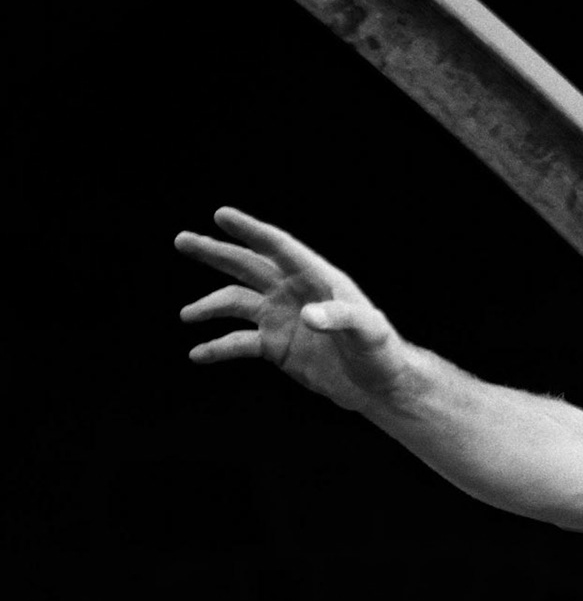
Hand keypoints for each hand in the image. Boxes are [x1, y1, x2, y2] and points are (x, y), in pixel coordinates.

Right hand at [176, 207, 409, 412]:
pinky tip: (198, 355)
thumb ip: (342, 318)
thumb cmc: (382, 352)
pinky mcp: (276, 347)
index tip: (222, 215)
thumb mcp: (369, 332)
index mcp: (318, 279)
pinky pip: (239, 342)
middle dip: (216, 252)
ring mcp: (282, 318)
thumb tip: (309, 314)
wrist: (378, 386)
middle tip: (182, 240)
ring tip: (187, 315)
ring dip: (210, 306)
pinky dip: (217, 347)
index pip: (280, 247)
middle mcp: (295, 293)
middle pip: (248, 266)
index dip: (251, 230)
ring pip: (236, 302)